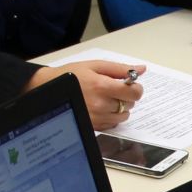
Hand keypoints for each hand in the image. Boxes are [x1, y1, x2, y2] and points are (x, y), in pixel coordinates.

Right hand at [28, 59, 143, 129]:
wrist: (50, 89)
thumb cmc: (72, 74)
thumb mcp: (95, 65)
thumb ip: (120, 69)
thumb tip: (141, 70)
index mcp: (102, 86)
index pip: (134, 93)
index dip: (136, 88)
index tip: (131, 85)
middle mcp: (100, 105)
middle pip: (129, 105)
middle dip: (126, 97)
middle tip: (113, 90)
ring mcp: (96, 118)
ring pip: (122, 116)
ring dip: (119, 108)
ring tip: (105, 99)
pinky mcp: (92, 126)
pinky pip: (112, 124)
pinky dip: (111, 117)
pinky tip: (100, 108)